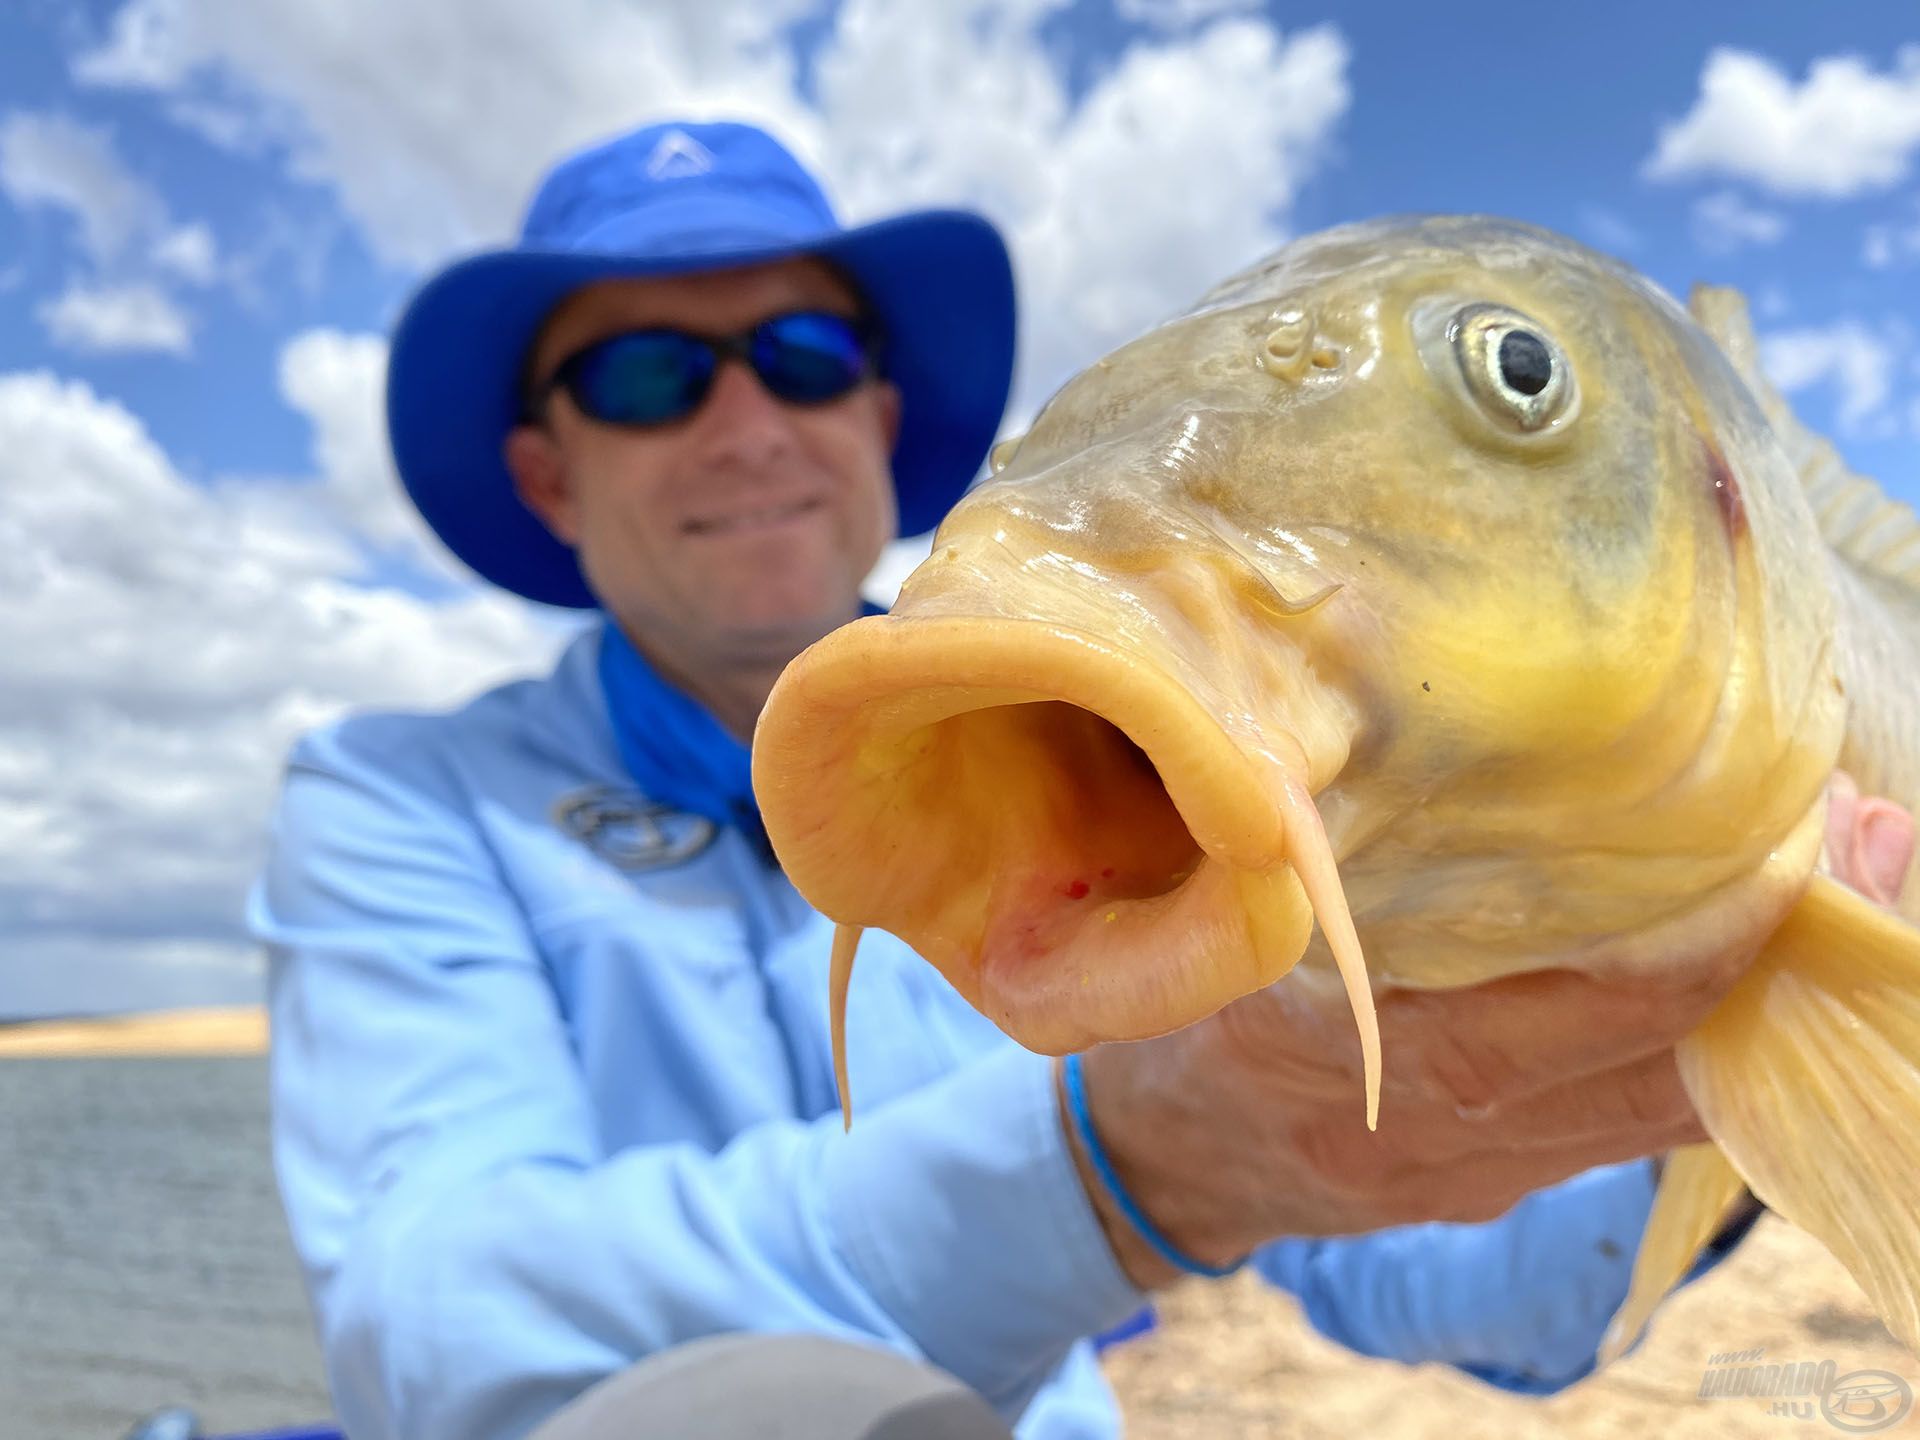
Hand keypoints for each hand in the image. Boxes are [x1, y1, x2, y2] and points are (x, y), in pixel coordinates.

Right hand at [1062, 770, 1914, 1290]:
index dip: (1717, 931)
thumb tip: (1431, 727)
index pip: (1599, 1008)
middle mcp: (1465, 1131)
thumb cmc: (1188, 1012)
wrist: (1160, 1158)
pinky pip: (1631, 1122)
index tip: (1798, 836)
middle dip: (1789, 964)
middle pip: (1675, 1070)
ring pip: (1672, 1106)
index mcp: (1393, 1058)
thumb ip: (1328, 853)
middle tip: (1880, 845)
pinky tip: (1738, 959)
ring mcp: (1492, 1170)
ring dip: (1767, 1005)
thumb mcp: (1236, 925)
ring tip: (1850, 885)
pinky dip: (1697, 1044)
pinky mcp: (1503, 1179)